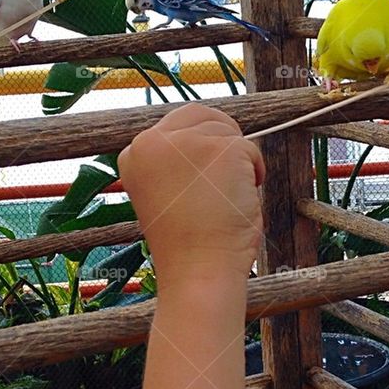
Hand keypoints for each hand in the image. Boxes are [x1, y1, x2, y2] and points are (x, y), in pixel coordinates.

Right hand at [118, 104, 264, 286]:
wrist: (198, 273)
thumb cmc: (188, 242)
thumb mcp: (165, 189)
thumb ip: (176, 159)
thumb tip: (209, 133)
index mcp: (134, 152)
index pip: (177, 123)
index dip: (199, 146)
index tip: (200, 180)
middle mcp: (152, 140)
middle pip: (203, 115)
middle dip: (220, 143)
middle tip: (221, 184)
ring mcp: (186, 141)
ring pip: (228, 132)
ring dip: (237, 163)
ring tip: (223, 199)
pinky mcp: (219, 147)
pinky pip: (250, 149)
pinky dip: (254, 173)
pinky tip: (237, 200)